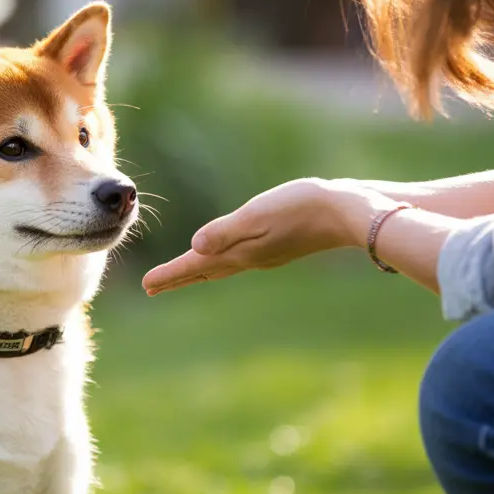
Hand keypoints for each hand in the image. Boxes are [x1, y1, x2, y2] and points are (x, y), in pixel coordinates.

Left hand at [142, 178, 377, 295]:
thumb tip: (194, 247)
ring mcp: (266, 254)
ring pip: (222, 266)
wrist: (347, 214)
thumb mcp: (258, 214)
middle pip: (205, 270)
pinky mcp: (279, 246)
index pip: (196, 265)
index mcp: (240, 252)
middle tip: (153, 287)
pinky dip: (221, 261)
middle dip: (179, 277)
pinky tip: (226, 256)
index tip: (146, 285)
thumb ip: (226, 231)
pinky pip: (239, 259)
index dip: (170, 274)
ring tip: (182, 273)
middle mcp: (250, 258)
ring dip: (199, 270)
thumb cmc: (301, 207)